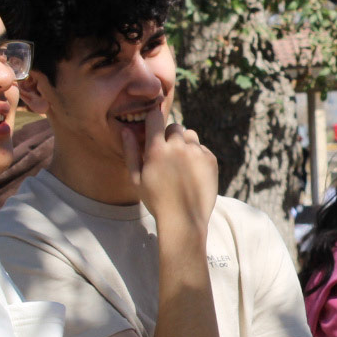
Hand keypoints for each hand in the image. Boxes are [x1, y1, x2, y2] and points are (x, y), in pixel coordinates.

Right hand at [121, 100, 216, 233]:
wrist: (184, 219)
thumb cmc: (155, 200)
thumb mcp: (136, 179)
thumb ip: (130, 152)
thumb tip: (126, 131)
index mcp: (156, 150)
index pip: (155, 118)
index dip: (153, 119)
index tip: (153, 125)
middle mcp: (178, 147)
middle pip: (174, 126)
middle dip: (169, 135)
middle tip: (167, 155)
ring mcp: (196, 152)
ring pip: (190, 135)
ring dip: (185, 143)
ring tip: (181, 164)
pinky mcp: (210, 159)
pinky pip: (202, 148)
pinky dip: (197, 155)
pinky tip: (192, 173)